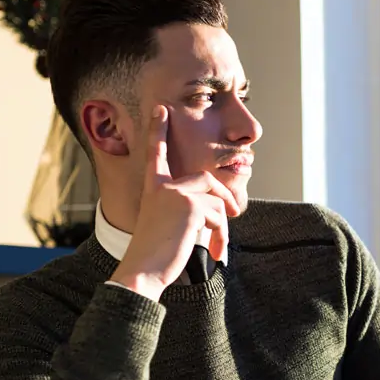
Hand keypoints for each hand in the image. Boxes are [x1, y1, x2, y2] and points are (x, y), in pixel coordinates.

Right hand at [109, 105, 240, 298]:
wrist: (144, 270)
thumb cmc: (157, 254)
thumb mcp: (172, 225)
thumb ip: (190, 209)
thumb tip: (223, 208)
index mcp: (154, 188)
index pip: (156, 154)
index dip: (158, 131)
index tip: (160, 109)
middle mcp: (163, 186)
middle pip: (208, 179)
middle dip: (225, 199)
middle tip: (235, 214)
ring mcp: (176, 193)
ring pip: (217, 201)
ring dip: (222, 226)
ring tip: (214, 247)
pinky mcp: (190, 205)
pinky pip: (219, 214)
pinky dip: (221, 234)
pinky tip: (212, 250)